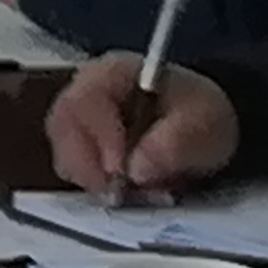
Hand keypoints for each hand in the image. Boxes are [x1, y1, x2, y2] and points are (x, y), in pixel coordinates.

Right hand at [44, 55, 235, 196]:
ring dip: (89, 178)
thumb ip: (175, 141)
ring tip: (125, 195)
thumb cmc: (201, 115)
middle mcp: (86, 89)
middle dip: (86, 164)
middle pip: (62, 124)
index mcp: (114, 71)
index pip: (85, 98)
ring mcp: (79, 117)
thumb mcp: (205, 122)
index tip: (120, 171)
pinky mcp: (81, 144)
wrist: (202, 129)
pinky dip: (92, 185)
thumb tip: (137, 168)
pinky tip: (120, 193)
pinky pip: (71, 166)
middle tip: (116, 193)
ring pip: (62, 149)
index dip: (98, 136)